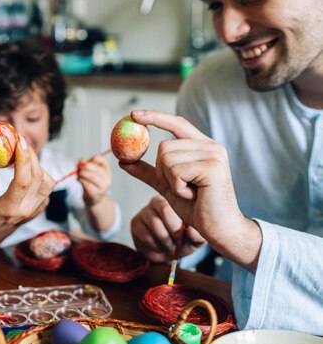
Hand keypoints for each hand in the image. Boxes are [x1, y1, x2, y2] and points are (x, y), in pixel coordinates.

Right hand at [0, 137, 54, 243]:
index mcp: (8, 209)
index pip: (23, 182)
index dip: (24, 159)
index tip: (19, 141)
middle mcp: (24, 210)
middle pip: (38, 178)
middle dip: (31, 156)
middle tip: (18, 141)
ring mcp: (32, 210)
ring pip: (47, 183)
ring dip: (38, 166)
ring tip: (21, 156)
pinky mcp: (35, 208)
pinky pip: (46, 188)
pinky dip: (40, 175)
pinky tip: (24, 168)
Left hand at [77, 154, 111, 205]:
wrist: (94, 198)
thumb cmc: (91, 183)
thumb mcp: (89, 172)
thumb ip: (85, 164)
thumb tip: (81, 160)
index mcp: (107, 171)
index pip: (104, 161)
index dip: (94, 158)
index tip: (86, 161)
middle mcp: (107, 178)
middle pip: (97, 169)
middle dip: (86, 167)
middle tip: (79, 168)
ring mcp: (103, 187)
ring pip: (92, 177)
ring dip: (82, 174)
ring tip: (78, 174)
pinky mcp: (96, 194)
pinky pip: (87, 185)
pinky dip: (81, 180)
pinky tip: (78, 179)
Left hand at [120, 110, 260, 269]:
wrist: (219, 228)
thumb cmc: (196, 207)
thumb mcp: (167, 186)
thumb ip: (148, 172)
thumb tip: (123, 161)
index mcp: (202, 146)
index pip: (176, 123)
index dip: (155, 117)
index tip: (134, 115)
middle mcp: (210, 145)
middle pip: (163, 146)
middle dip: (162, 171)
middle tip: (180, 187)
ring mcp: (213, 154)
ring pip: (166, 158)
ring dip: (170, 181)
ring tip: (189, 192)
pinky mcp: (212, 166)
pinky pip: (175, 171)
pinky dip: (177, 187)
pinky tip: (193, 195)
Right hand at [131, 195, 205, 262]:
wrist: (168, 252)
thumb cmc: (184, 241)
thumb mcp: (195, 239)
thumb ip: (197, 235)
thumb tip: (190, 231)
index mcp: (173, 200)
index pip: (171, 207)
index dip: (177, 225)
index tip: (183, 236)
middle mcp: (156, 202)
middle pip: (162, 213)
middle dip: (172, 233)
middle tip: (177, 243)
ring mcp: (143, 212)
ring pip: (154, 227)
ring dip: (165, 242)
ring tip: (170, 246)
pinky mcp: (135, 224)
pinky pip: (145, 236)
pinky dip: (156, 246)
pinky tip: (160, 247)